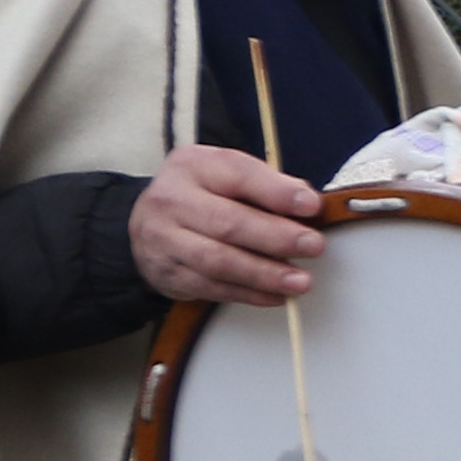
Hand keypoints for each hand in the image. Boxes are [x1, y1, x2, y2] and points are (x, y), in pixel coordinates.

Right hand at [132, 145, 327, 305]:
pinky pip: (211, 288)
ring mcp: (163, 239)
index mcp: (193, 166)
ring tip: (299, 280)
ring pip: (218, 261)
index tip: (311, 206)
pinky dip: (247, 294)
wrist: (147, 221)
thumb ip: (264, 184)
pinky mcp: (166, 273)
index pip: (238, 175)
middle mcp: (171, 200)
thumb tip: (306, 202)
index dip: (276, 192)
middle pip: (228, 222)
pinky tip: (275, 295)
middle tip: (313, 246)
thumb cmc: (201, 194)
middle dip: (277, 237)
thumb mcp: (226, 173)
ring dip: (264, 274)